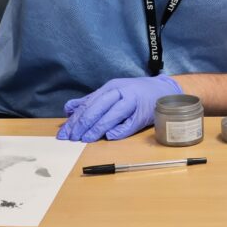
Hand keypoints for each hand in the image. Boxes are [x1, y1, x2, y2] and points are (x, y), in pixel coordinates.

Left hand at [56, 75, 181, 142]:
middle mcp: (121, 92)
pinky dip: (119, 130)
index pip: (89, 104)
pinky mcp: (143, 114)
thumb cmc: (133, 93)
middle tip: (72, 137)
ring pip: (112, 115)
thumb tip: (68, 109)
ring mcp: (133, 102)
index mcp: (111, 87)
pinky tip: (109, 136)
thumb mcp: (111, 92)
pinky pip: (129, 124)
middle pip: (99, 108)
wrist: (162, 90)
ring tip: (86, 139)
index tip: (64, 133)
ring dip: (98, 128)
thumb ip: (90, 101)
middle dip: (83, 124)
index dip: (75, 119)